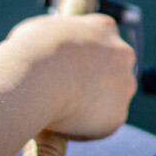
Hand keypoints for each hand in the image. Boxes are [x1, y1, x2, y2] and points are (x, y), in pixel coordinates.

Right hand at [5, 12, 136, 138]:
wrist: (38, 77)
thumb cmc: (32, 50)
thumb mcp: (42, 30)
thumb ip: (57, 40)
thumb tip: (44, 49)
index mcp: (104, 27)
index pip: (101, 41)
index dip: (84, 56)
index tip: (69, 67)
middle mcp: (122, 53)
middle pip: (113, 69)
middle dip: (96, 80)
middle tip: (69, 91)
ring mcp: (124, 84)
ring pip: (111, 99)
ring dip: (93, 104)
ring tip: (63, 108)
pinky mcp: (118, 115)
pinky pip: (102, 124)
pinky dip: (86, 127)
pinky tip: (65, 121)